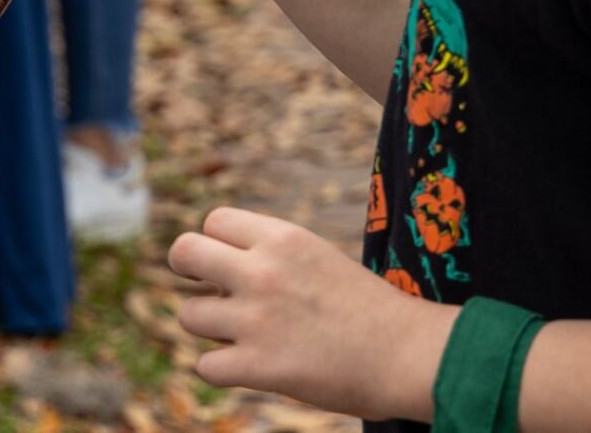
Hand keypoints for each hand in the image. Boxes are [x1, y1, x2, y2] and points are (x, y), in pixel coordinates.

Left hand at [170, 206, 454, 420]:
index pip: (213, 221)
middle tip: (213, 291)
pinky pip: (205, 366)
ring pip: (188, 315)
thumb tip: (221, 264)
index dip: (217, 243)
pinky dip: (222, 370)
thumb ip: (271, 254)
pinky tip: (248, 367)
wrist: (407, 353)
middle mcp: (262, 271)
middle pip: (183, 252)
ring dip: (210, 328)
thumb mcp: (316, 257)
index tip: (233, 264)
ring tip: (243, 335)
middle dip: (188, 271)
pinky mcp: (258, 366)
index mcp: (281, 238)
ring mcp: (257, 319)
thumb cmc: (368, 309)